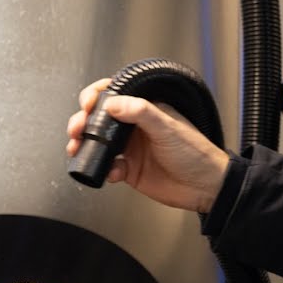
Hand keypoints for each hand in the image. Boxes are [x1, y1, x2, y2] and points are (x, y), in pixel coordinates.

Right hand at [65, 78, 230, 213]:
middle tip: (77, 128)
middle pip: (100, 119)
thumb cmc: (196, 153)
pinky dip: (103, 169)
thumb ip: (141, 112)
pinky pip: (108, 167)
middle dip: (83, 122)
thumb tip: (114, 103)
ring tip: (78, 149)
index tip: (88, 103)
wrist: (206, 187)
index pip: (116, 94)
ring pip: (99, 143)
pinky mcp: (129, 170)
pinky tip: (111, 172)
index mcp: (146, 109)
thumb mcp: (168, 127)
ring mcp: (131, 148)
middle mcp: (135, 127)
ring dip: (85, 145)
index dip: (97, 96)